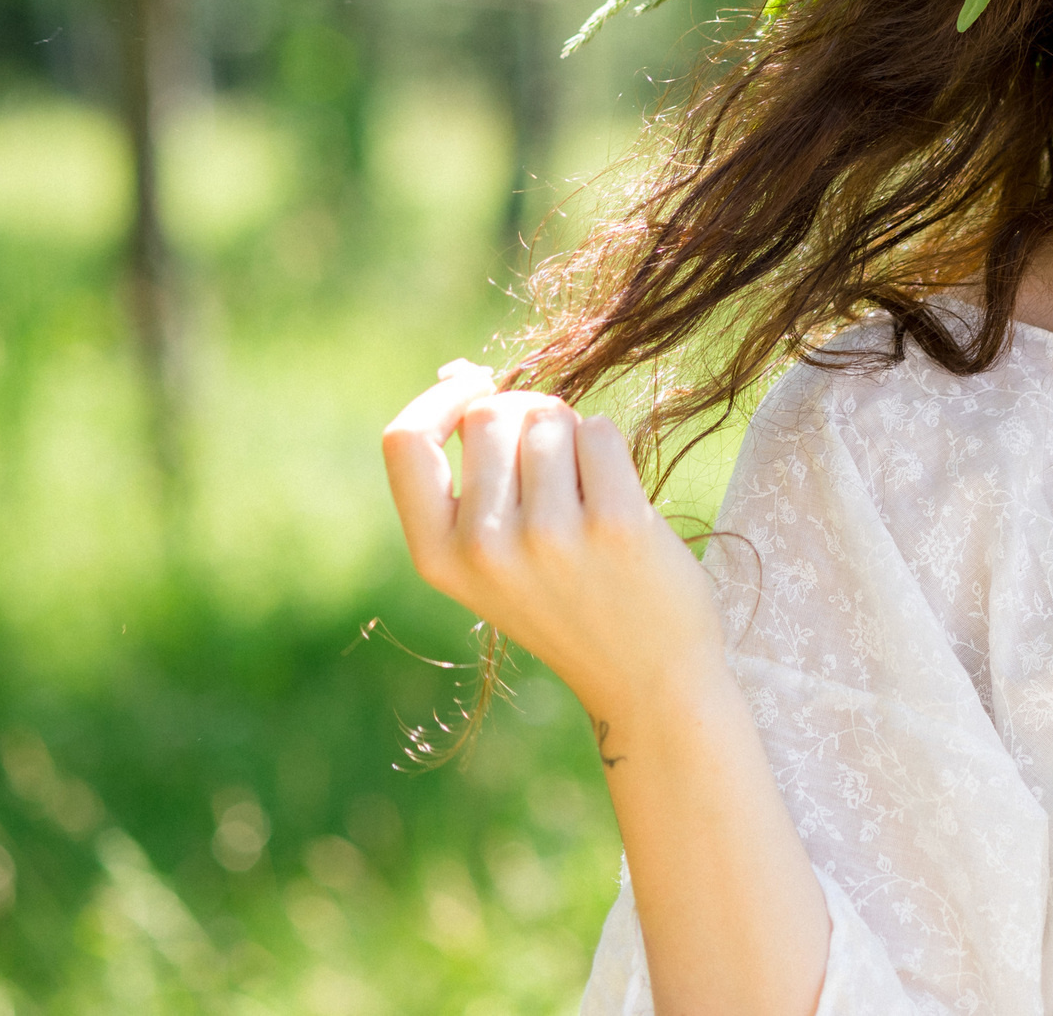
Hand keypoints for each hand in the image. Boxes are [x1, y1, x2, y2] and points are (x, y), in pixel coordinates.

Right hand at [380, 361, 727, 720]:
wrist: (648, 678)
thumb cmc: (569, 600)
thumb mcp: (491, 559)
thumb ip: (470, 480)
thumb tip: (462, 374)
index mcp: (439, 557)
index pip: (404, 441)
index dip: (440, 399)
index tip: (475, 385)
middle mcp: (484, 547)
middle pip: (489, 415)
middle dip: (526, 417)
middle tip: (555, 461)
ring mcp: (549, 536)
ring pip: (549, 419)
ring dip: (573, 438)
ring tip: (587, 496)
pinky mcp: (613, 524)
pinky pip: (599, 432)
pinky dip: (609, 448)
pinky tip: (616, 499)